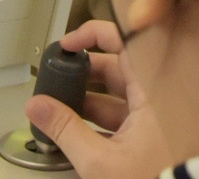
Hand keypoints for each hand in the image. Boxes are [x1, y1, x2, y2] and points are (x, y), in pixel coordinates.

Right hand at [19, 20, 171, 178]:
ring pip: (119, 94)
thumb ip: (65, 131)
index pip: (124, 42)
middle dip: (83, 74)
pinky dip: (102, 119)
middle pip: (116, 69)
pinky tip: (79, 131)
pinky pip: (125, 116)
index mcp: (154, 90)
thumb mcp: (100, 162)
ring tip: (61, 109)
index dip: (92, 36)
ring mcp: (159, 116)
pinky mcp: (156, 135)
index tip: (69, 44)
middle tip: (58, 79)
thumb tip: (37, 107)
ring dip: (89, 99)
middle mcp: (160, 97)